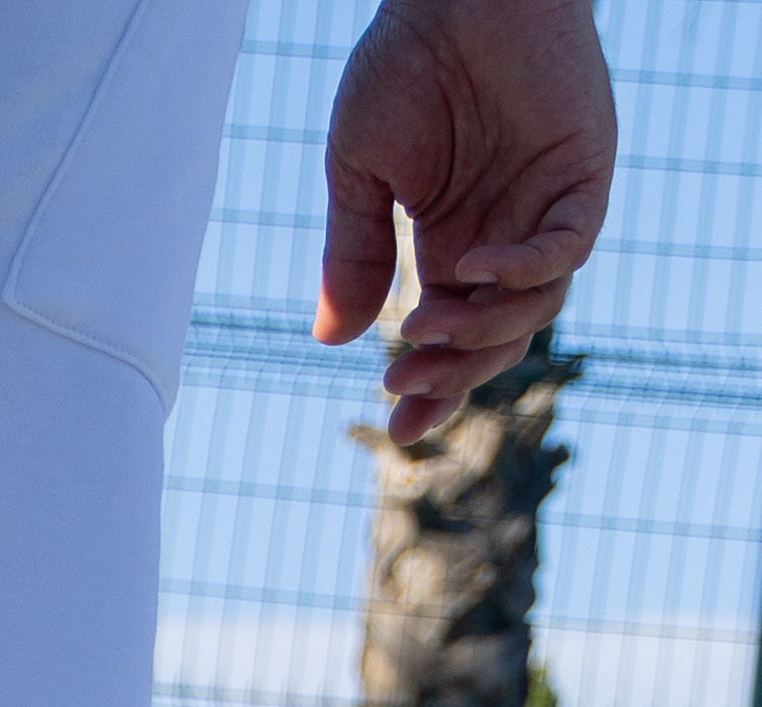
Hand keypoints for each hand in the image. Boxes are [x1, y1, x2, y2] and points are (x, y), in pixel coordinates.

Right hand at [323, 0, 612, 445]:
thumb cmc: (402, 68)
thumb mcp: (359, 177)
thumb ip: (352, 255)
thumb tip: (335, 339)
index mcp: (452, 238)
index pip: (453, 329)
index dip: (434, 383)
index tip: (398, 427)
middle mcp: (506, 232)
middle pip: (500, 332)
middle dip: (455, 371)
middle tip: (401, 384)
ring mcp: (549, 205)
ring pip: (538, 303)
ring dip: (483, 328)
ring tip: (425, 325)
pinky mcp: (583, 172)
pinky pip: (570, 245)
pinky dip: (527, 270)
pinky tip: (474, 269)